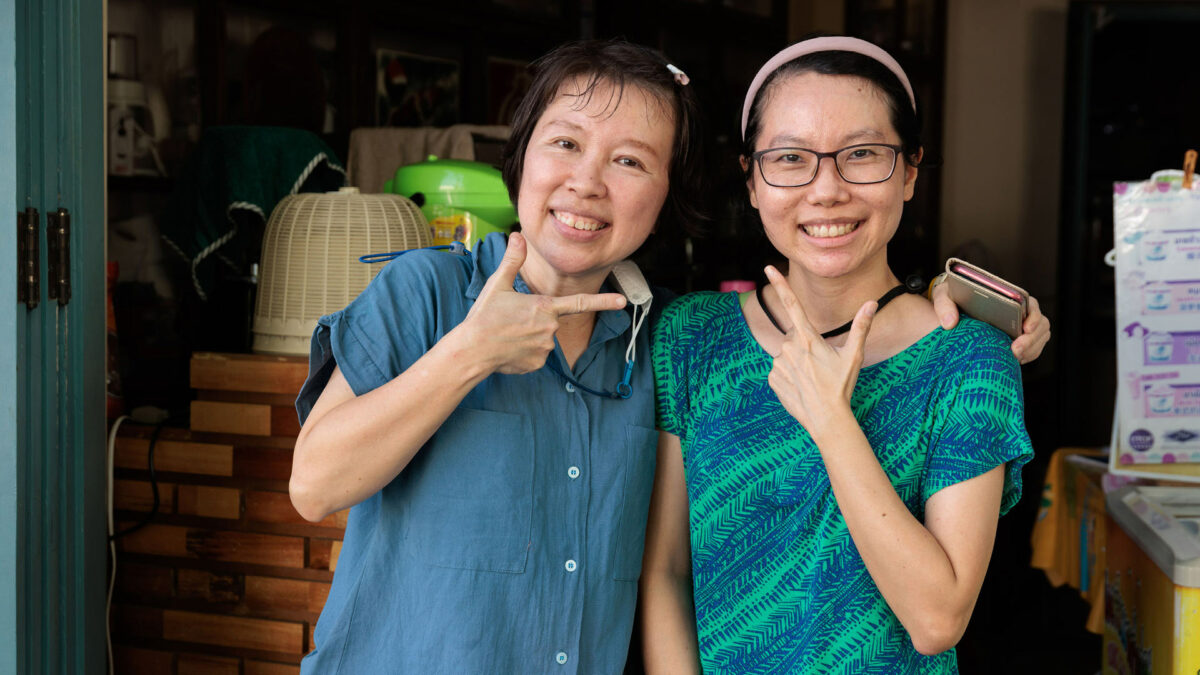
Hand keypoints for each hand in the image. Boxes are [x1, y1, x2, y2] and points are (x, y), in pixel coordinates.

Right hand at [461, 232, 626, 374]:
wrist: (472, 350)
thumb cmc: (485, 316)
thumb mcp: (498, 284)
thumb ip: (513, 260)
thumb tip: (518, 236)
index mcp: (545, 306)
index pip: (581, 303)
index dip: (604, 302)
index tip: (623, 302)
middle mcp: (550, 328)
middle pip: (550, 321)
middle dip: (534, 319)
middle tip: (510, 321)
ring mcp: (545, 349)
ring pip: (543, 339)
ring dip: (529, 336)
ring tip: (507, 335)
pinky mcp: (538, 364)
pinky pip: (536, 355)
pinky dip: (524, 352)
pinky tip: (508, 349)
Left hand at [763, 266, 876, 434]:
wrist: (826, 418)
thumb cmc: (841, 385)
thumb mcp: (854, 355)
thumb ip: (861, 326)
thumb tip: (872, 302)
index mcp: (808, 338)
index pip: (792, 304)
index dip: (780, 284)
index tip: (768, 267)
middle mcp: (789, 347)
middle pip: (794, 336)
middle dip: (805, 345)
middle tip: (820, 364)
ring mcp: (778, 363)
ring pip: (786, 354)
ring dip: (797, 362)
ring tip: (812, 378)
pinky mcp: (772, 378)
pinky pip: (780, 370)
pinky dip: (789, 375)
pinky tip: (802, 386)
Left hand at [930, 280, 1049, 364]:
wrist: (953, 308)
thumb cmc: (953, 296)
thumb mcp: (944, 295)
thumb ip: (944, 305)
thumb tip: (949, 323)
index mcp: (1007, 295)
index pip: (1030, 304)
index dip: (1033, 317)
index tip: (1025, 328)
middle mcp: (1019, 310)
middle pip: (1040, 324)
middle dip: (1032, 339)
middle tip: (1015, 350)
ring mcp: (1021, 326)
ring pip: (1039, 338)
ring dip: (1031, 349)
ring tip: (1015, 358)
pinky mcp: (1017, 339)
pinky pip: (1032, 349)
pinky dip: (1027, 356)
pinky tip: (1014, 361)